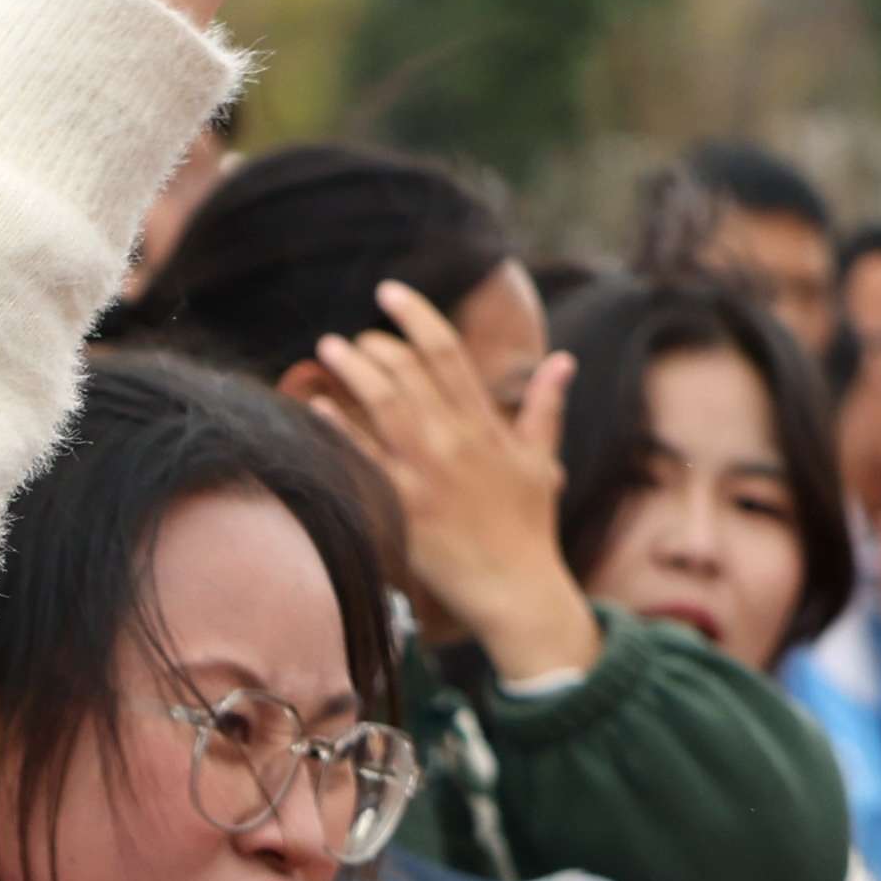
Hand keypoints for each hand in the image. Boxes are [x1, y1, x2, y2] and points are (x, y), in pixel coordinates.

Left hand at [310, 282, 599, 683]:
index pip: (447, 353)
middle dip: (375, 345)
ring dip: (352, 370)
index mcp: (486, 424)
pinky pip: (364, 459)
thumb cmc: (529, 526)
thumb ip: (547, 406)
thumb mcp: (544, 460)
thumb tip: (563, 360)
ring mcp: (429, 472)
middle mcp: (456, 439)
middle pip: (408, 372)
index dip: (415, 316)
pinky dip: (339, 430)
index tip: (388, 292)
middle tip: (354, 337)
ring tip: (326, 348)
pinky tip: (316, 406)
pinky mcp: (406, 505)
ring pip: (385, 404)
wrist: (517, 588)